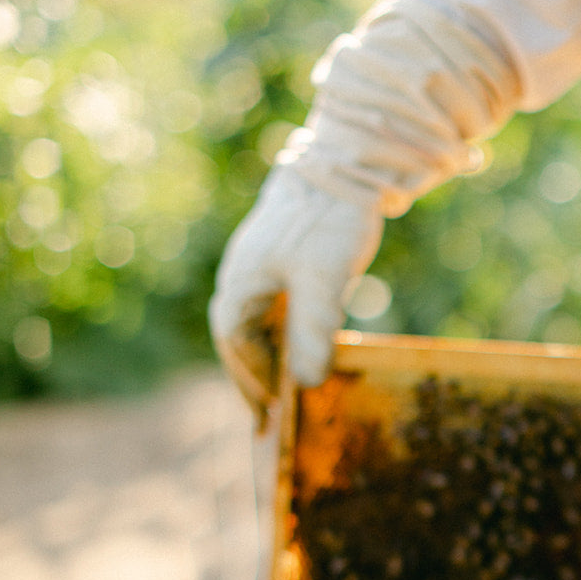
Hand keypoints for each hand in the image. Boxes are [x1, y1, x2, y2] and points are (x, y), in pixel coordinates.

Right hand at [208, 166, 382, 425]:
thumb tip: (305, 383)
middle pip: (239, 338)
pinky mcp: (285, 261)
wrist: (345, 162)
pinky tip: (298, 354)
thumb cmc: (329, 219)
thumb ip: (313, 332)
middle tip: (265, 417)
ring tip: (279, 395)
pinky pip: (274, 310)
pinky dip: (281, 338)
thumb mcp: (325, 280)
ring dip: (266, 360)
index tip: (269, 410)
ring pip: (256, 325)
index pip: (235, 343)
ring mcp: (262, 268)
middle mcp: (244, 276)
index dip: (251, 378)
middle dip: (251, 377)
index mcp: (242, 281)